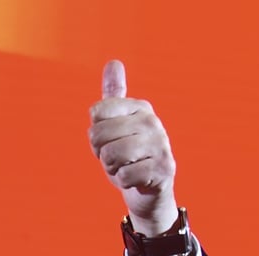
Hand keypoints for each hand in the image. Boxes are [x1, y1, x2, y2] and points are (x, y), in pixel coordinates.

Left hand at [89, 60, 178, 235]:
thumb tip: (114, 62)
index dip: (95, 133)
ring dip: (112, 168)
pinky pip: (125, 175)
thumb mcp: (116, 124)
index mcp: (138, 107)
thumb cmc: (127, 156)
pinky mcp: (164, 168)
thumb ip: (114, 95)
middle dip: (102, 154)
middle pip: (98, 136)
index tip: (109, 140)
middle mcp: (152, 121)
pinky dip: (124, 182)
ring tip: (125, 167)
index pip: (96, 113)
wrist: (149, 190)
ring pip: (111, 155)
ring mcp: (161, 144)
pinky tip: (135, 179)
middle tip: (117, 159)